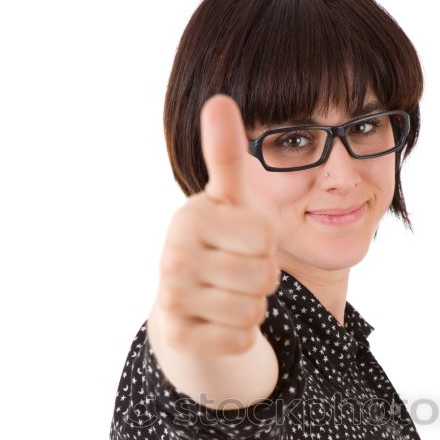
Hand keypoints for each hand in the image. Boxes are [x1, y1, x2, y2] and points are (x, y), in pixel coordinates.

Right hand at [153, 94, 280, 357]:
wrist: (188, 305)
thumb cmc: (220, 244)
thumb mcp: (228, 201)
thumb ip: (226, 155)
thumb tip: (219, 99)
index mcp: (190, 217)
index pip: (265, 238)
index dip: (267, 246)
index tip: (243, 244)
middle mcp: (173, 256)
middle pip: (263, 276)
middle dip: (262, 280)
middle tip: (238, 273)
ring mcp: (172, 298)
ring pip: (253, 310)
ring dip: (253, 308)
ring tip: (229, 296)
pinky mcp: (179, 336)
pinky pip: (241, 340)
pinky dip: (241, 336)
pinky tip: (220, 322)